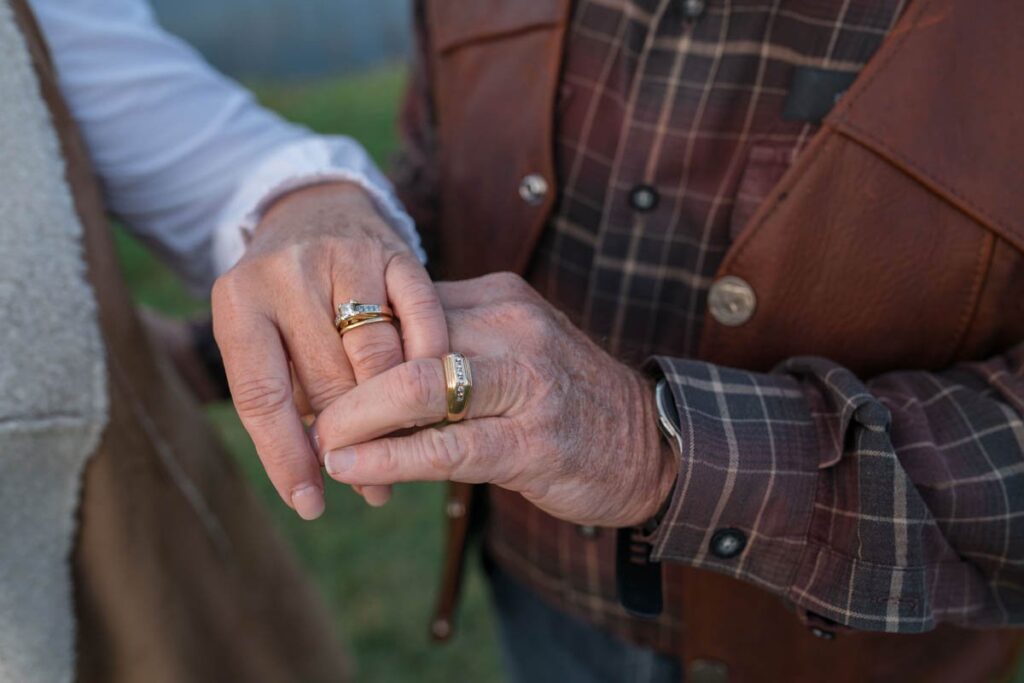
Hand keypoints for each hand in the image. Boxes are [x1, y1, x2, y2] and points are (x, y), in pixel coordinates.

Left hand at [212, 182, 446, 518]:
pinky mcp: (396, 249)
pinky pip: (422, 318)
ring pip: (376, 355)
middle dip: (350, 442)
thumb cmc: (286, 299)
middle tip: (369, 490)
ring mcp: (344, 255)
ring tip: (402, 454)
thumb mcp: (264, 337)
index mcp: (238, 299)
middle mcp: (285, 271)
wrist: (316, 211)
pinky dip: (429, 361)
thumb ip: (284, 399)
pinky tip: (433, 395)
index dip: (285, 457)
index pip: (260, 394)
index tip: (310, 504)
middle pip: (324, 380)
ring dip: (394, 413)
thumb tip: (315, 482)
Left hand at [312, 273, 677, 527]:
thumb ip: (451, 343)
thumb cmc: (566, 398)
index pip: (401, 307)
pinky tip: (352, 468)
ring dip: (354, 417)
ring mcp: (525, 383)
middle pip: (400, 339)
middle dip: (339, 379)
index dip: (347, 343)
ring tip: (317, 442)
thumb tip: (368, 362)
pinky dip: (389, 458)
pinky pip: (446, 446)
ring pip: (417, 385)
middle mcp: (510, 328)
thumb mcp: (511, 347)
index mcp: (497, 298)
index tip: (309, 372)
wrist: (651, 440)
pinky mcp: (532, 441)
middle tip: (303, 411)